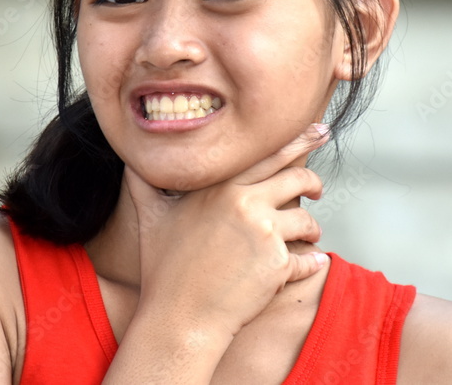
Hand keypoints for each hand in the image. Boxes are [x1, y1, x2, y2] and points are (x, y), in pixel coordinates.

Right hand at [124, 123, 330, 340]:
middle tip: (318, 189)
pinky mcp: (278, 265)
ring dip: (312, 228)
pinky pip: (308, 259)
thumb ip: (143, 182)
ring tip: (309, 235)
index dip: (299, 141)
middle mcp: (246, 203)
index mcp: (220, 186)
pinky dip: (312, 262)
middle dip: (314, 183)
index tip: (318, 132)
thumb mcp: (150, 217)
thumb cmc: (162, 270)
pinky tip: (312, 263)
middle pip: (298, 178)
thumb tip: (132, 159)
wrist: (178, 319)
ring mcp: (265, 234)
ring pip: (307, 220)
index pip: (269, 154)